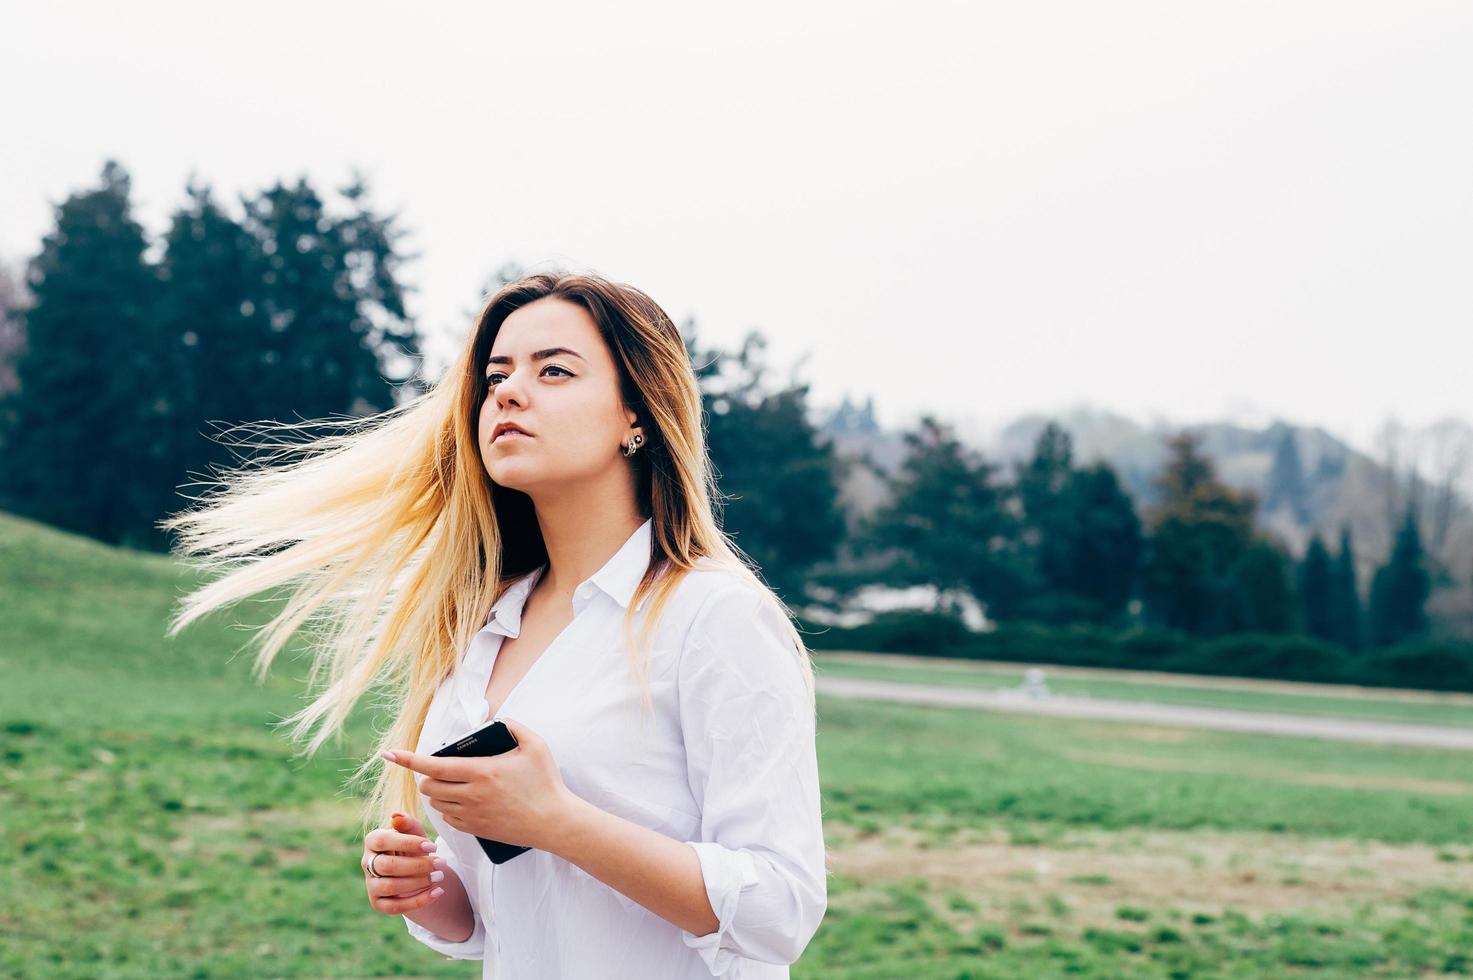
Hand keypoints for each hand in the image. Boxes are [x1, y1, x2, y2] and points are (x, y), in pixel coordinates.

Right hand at [362, 811, 447, 914]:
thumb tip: (395, 816)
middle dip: (417, 865)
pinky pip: (395, 907)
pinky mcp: (379, 903)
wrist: (415, 871)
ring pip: (391, 886)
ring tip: (439, 876)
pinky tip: (438, 892)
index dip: (408, 843)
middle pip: (387, 866)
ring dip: (418, 882)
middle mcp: (367, 863)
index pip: (383, 840)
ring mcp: (371, 884)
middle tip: (441, 863)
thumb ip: (408, 823)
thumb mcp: (415, 833)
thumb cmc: (413, 847)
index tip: (433, 845)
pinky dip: (419, 900)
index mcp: (373, 841)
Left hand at [382, 716, 576, 852]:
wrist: (555, 822)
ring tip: (452, 783)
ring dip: (437, 792)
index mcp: (481, 772)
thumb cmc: (546, 783)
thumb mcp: (535, 745)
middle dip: (427, 776)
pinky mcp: (476, 830)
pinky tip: (462, 801)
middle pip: (428, 786)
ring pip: (436, 803)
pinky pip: (448, 819)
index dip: (408, 759)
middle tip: (438, 768)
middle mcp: (471, 795)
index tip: (389, 754)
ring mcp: (472, 815)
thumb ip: (514, 726)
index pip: (433, 766)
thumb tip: (497, 720)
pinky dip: (448, 808)